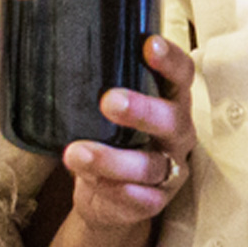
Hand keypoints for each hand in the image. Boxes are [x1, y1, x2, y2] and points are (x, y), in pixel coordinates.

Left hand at [62, 35, 196, 227]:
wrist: (113, 195)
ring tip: (77, 153)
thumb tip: (66, 49)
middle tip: (109, 101)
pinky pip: (143, 200)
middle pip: (171, 119)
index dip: (170, 59)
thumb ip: (106, 82)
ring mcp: (171, 171)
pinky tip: (99, 186)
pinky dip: (121, 193)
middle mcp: (178, 133)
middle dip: (141, 110)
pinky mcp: (157, 202)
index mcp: (173, 100)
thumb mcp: (115, 107)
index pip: (182, 74)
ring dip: (112, 160)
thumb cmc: (116, 135)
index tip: (149, 44)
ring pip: (150, 165)